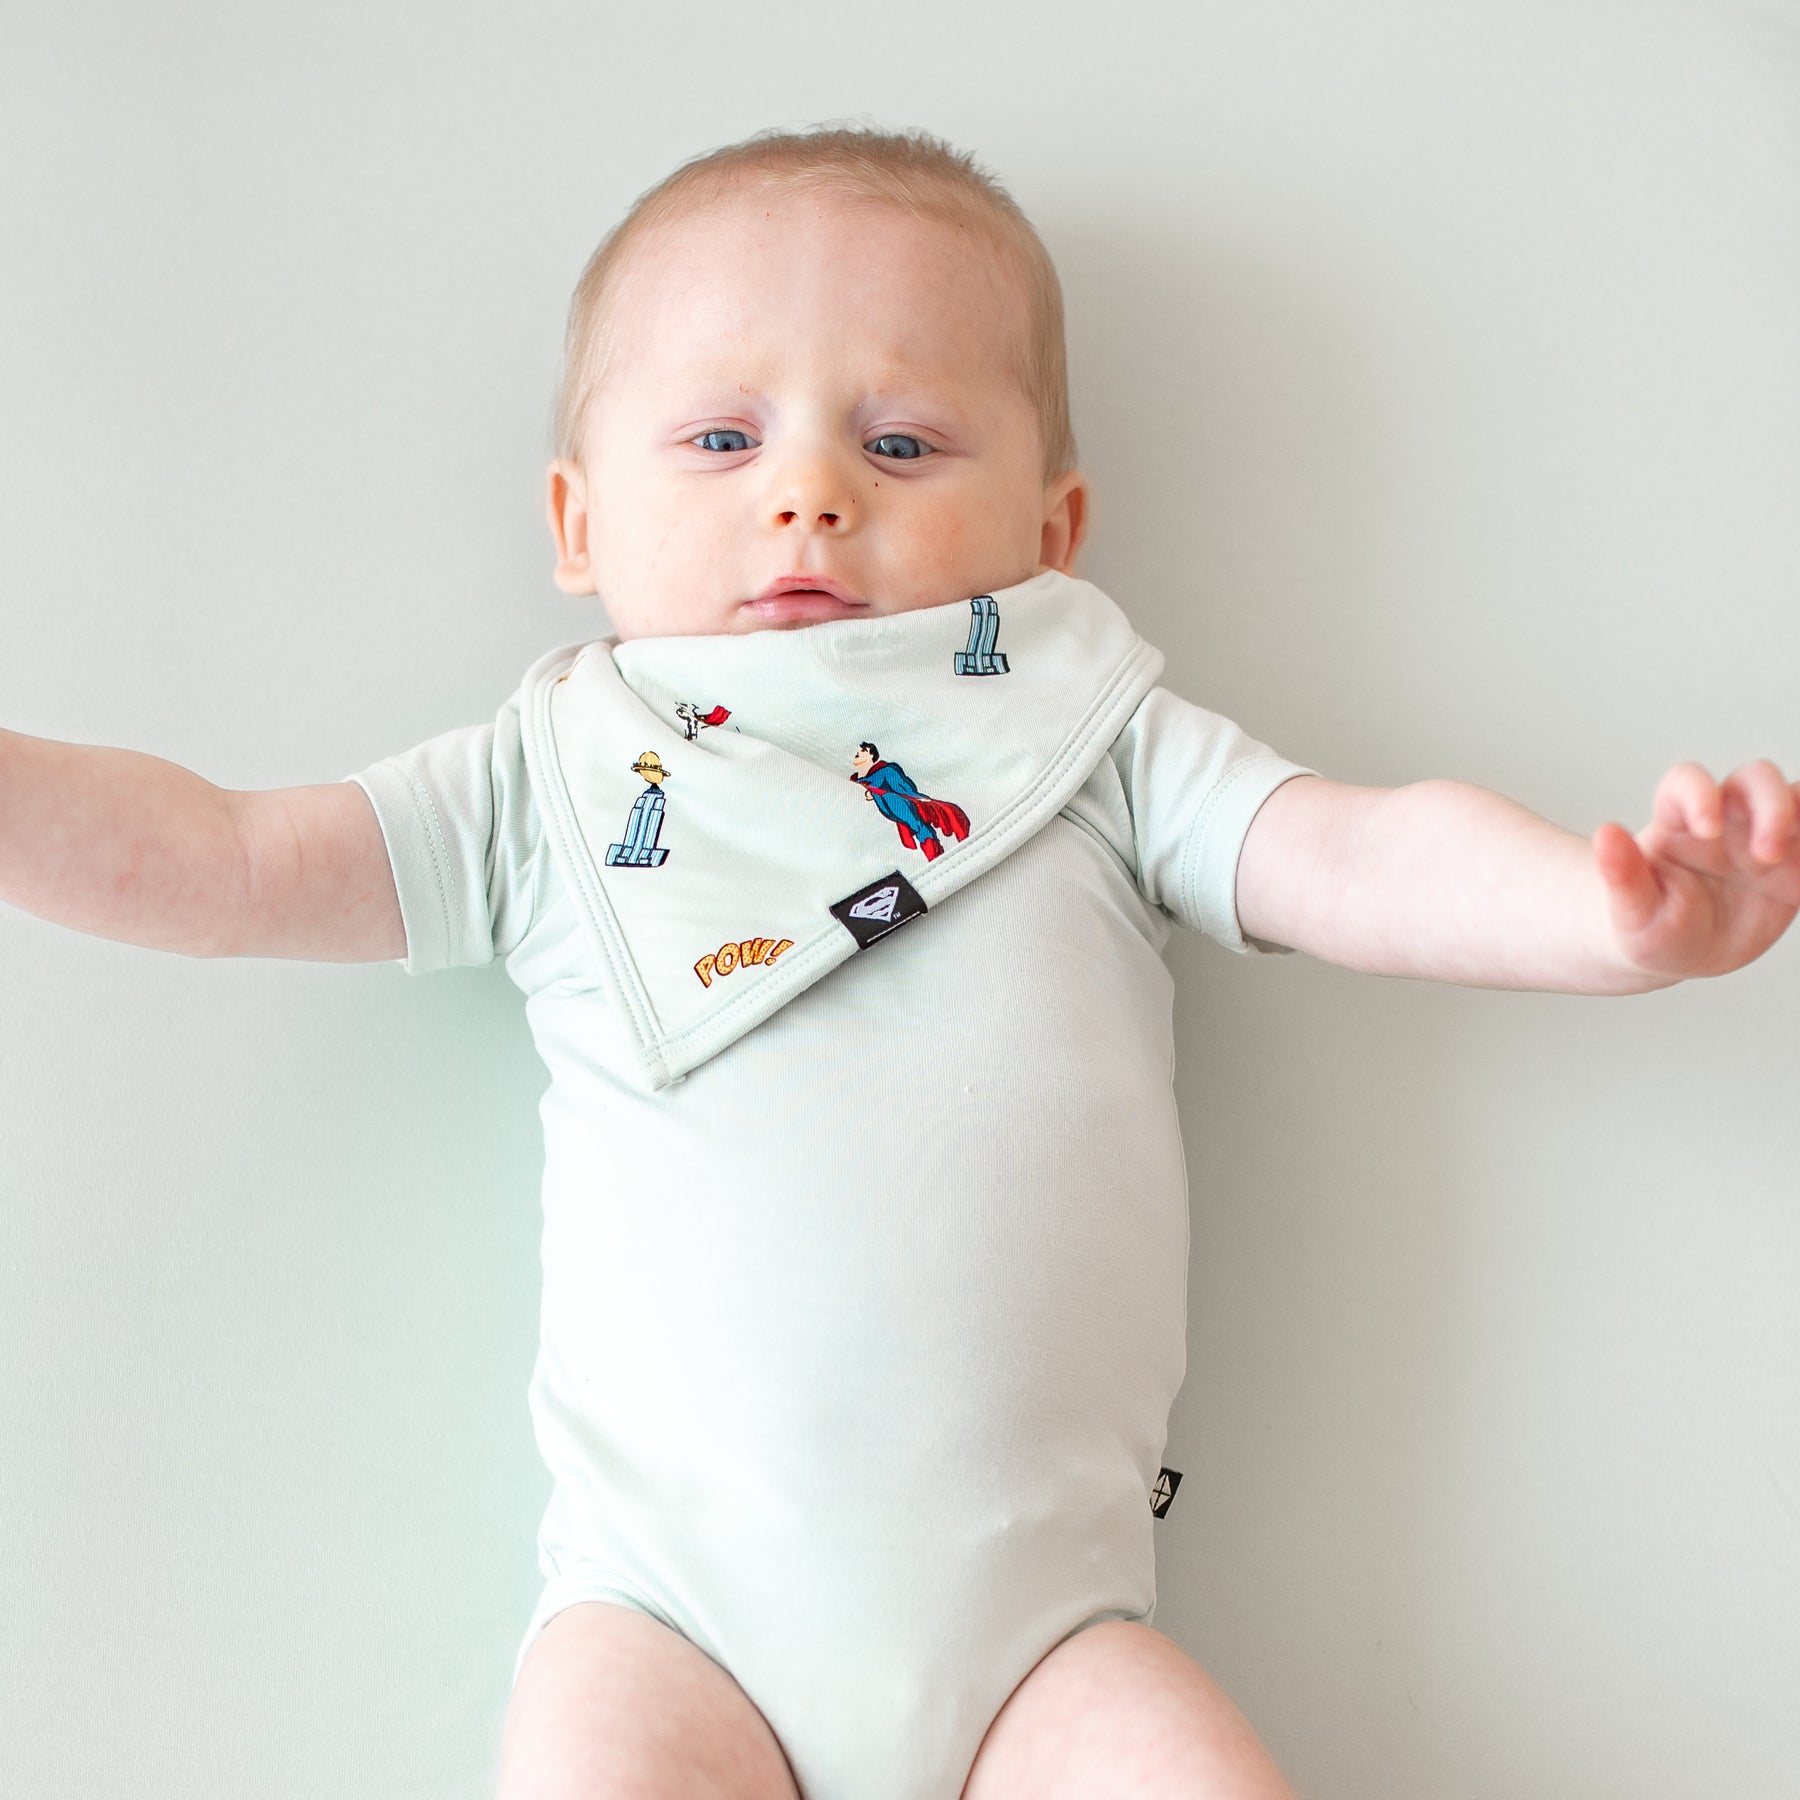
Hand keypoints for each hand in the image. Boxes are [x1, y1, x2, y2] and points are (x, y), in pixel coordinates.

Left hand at [1594, 761, 1799, 979]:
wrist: (1678, 951)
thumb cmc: (1648, 924)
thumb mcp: (1631, 911)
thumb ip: (1621, 873)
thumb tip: (1606, 833)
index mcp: (1678, 822)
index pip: (1689, 782)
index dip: (1701, 795)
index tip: (1707, 830)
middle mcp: (1726, 820)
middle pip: (1756, 779)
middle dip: (1770, 805)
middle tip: (1765, 854)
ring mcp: (1763, 838)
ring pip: (1797, 802)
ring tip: (1789, 859)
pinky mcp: (1794, 866)